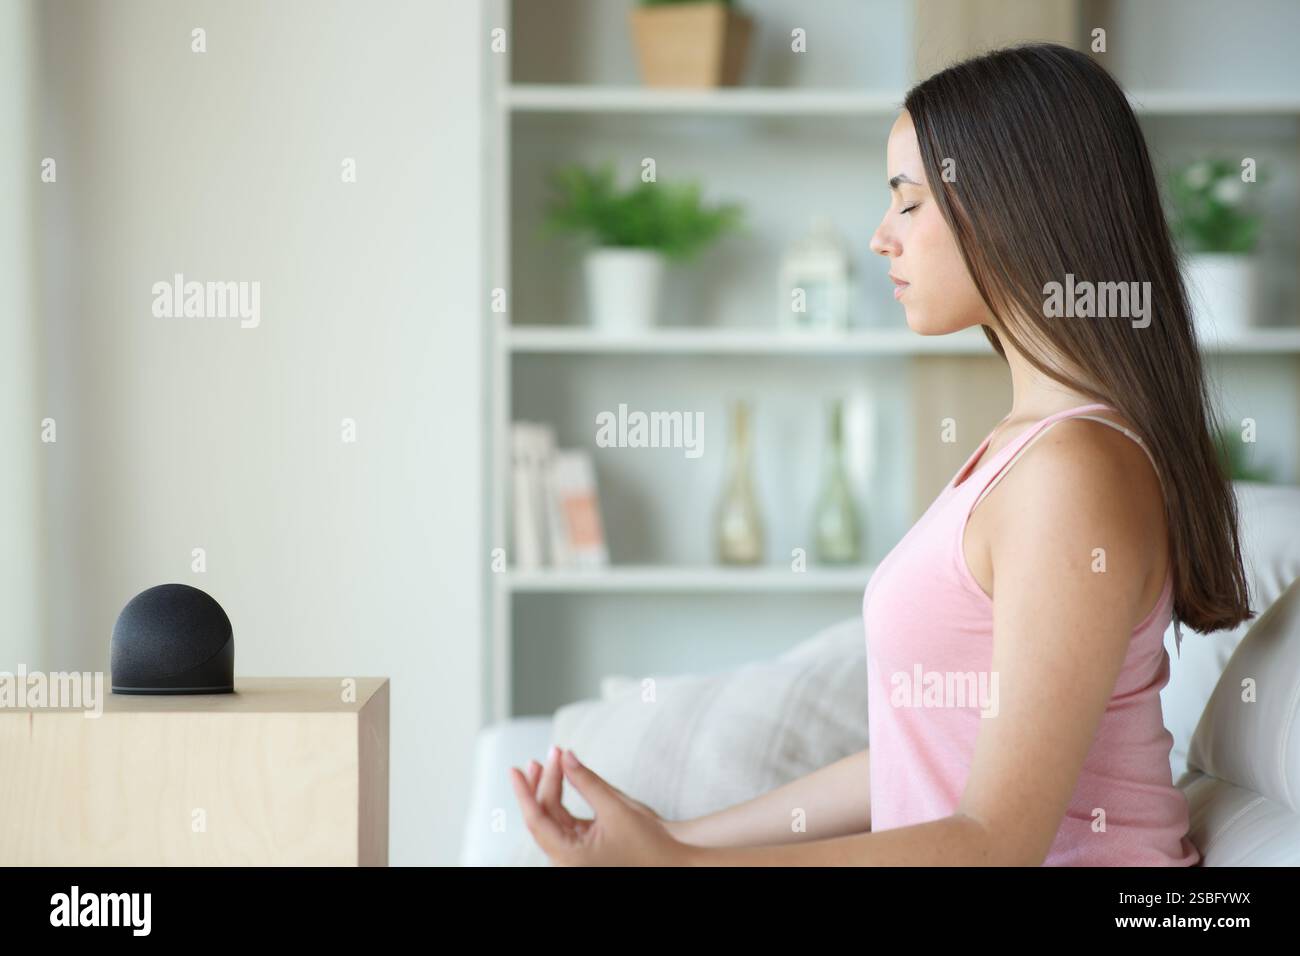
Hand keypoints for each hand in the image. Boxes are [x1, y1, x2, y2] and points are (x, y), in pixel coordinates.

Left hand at [509, 747, 689, 865]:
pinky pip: (565, 823)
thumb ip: (586, 781)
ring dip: (551, 790)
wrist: (675, 864)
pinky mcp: (584, 851)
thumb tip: (565, 755)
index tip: (515, 769)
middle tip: (546, 754)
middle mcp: (566, 861)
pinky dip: (563, 801)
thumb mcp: (616, 807)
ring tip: (551, 761)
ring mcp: (574, 857)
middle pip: (544, 817)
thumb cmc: (650, 843)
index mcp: (569, 857)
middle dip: (543, 784)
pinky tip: (562, 779)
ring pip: (553, 819)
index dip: (524, 792)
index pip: (536, 820)